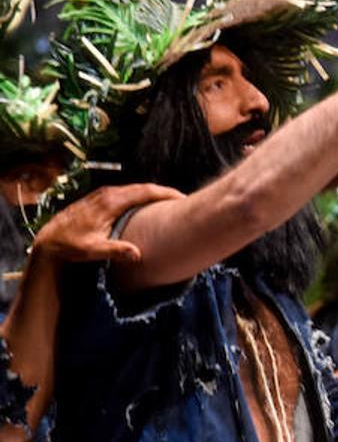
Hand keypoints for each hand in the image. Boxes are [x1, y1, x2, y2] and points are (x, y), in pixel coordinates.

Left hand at [31, 183, 182, 263]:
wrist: (49, 239)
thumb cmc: (71, 246)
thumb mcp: (93, 250)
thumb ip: (116, 250)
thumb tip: (138, 254)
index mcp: (111, 202)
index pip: (145, 192)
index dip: (166, 194)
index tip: (183, 198)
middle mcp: (109, 194)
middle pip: (144, 187)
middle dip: (164, 192)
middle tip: (183, 201)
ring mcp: (104, 194)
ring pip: (136, 189)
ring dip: (154, 194)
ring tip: (170, 203)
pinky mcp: (101, 198)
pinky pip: (128, 193)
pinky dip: (142, 196)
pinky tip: (148, 205)